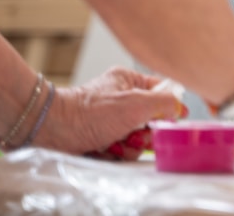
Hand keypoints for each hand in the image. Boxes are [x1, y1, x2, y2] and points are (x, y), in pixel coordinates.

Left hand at [39, 67, 185, 159]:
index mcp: (129, 81)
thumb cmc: (90, 112)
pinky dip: (116, 153)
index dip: (170, 106)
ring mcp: (111, 120)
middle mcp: (121, 99)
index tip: (172, 119)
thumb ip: (164, 102)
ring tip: (115, 143)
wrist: (52, 131)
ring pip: (137, 138)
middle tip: (136, 134)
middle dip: (145, 132)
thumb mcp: (136, 103)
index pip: (162, 90)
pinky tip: (105, 150)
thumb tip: (180, 107)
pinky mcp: (101, 139)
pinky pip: (121, 149)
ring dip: (131, 145)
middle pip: (151, 119)